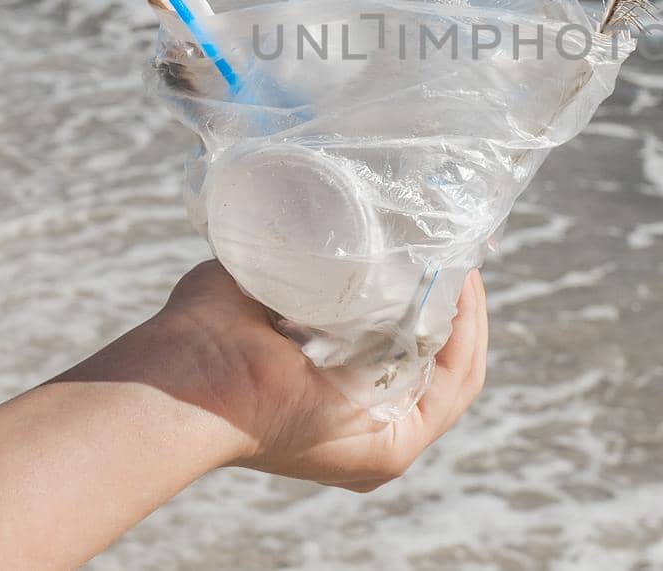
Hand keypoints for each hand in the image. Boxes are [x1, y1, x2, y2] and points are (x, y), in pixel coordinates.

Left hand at [149, 261, 488, 490]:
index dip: (433, 295)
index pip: (409, 345)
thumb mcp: (275, 278)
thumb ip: (309, 256)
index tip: (439, 245)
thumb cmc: (211, 324)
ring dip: (468, 312)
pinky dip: (465, 334)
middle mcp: (365, 423)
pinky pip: (454, 386)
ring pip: (457, 373)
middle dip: (459, 302)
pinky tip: (460, 285)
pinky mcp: (393, 449)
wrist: (193, 369)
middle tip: (461, 247)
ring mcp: (383, 441)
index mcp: (338, 393)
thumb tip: (338, 212)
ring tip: (465, 259)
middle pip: (441, 359)